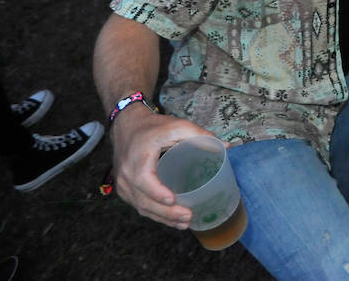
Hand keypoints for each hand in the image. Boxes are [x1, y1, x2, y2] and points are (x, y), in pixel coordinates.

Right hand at [109, 107, 216, 227]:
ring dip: (163, 218)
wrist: (127, 127)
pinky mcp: (126, 191)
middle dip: (166, 213)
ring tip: (185, 222)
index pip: (143, 180)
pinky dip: (156, 215)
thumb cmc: (153, 127)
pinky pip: (140, 206)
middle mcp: (127, 174)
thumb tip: (225, 146)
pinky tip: (173, 220)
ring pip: (142, 207)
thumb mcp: (176, 125)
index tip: (172, 200)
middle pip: (144, 200)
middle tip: (188, 217)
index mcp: (138, 157)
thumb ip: (199, 134)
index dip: (156, 192)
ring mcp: (124, 185)